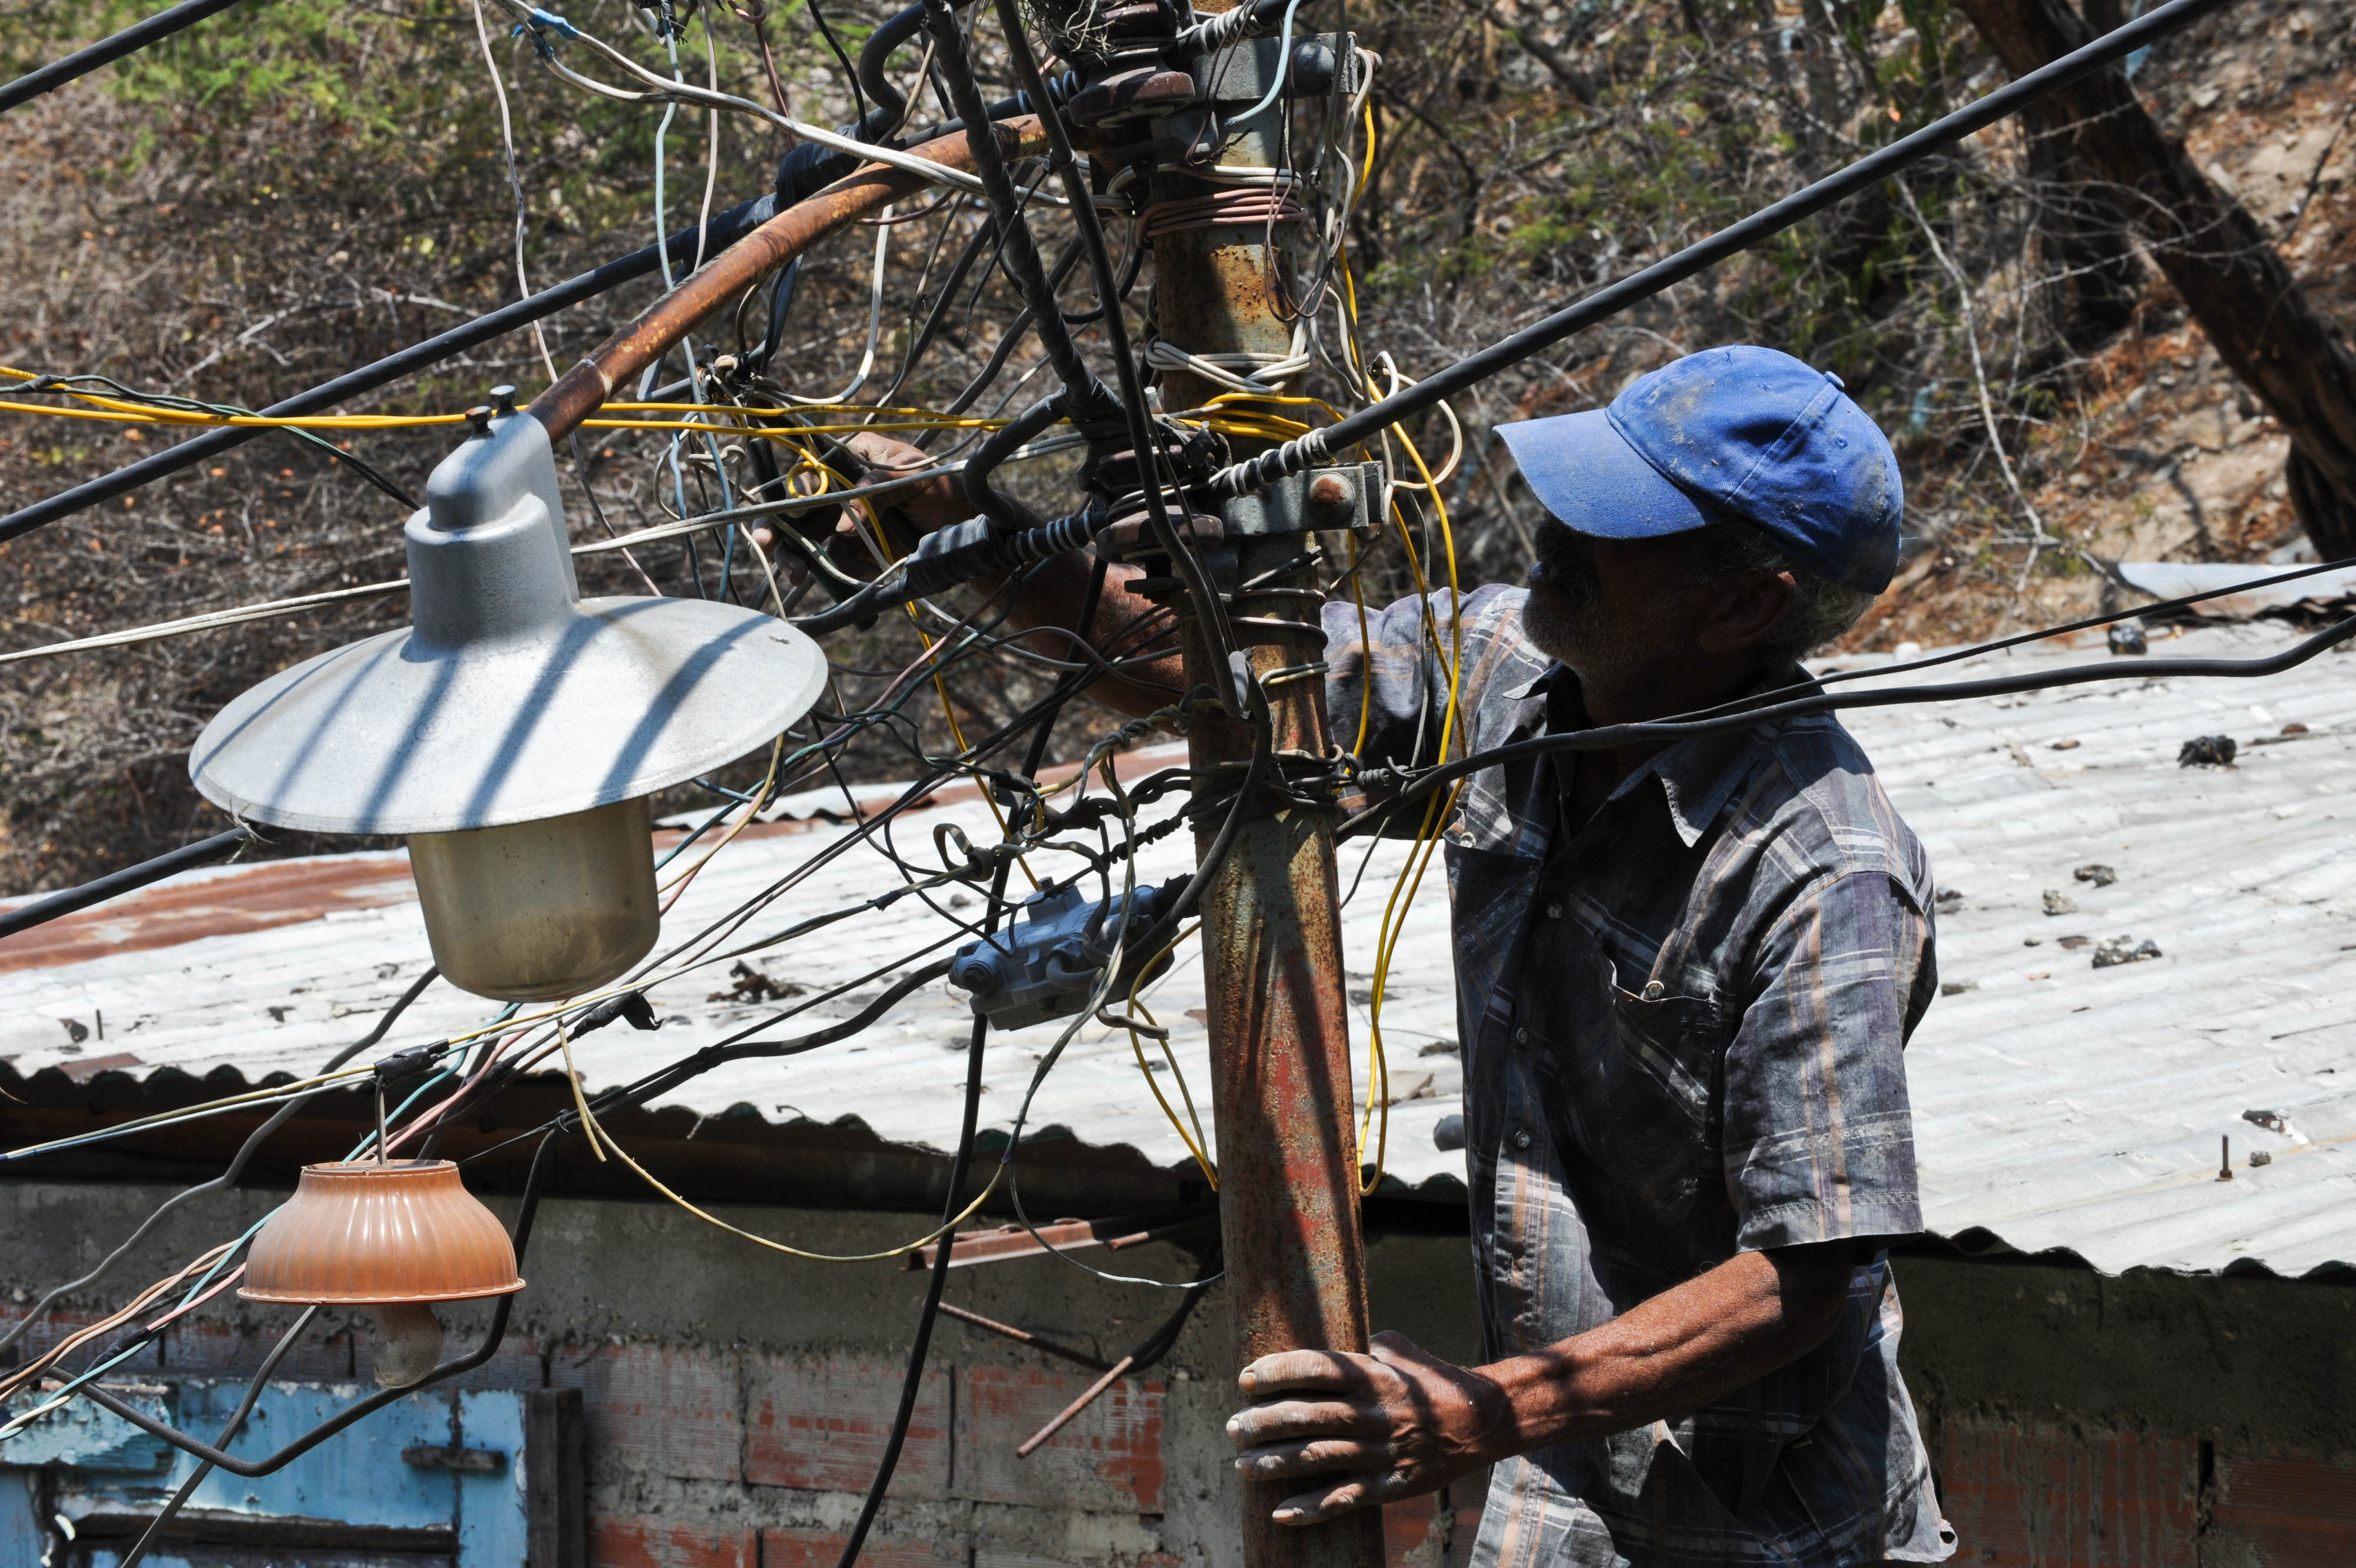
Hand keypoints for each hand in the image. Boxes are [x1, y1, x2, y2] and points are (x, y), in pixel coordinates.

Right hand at [745, 431, 966, 582]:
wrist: (975, 535)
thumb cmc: (952, 494)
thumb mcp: (920, 482)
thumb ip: (879, 489)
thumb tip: (842, 524)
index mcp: (857, 454)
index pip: (816, 469)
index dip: (798, 490)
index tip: (795, 512)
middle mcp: (846, 485)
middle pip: (799, 505)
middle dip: (781, 528)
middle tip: (769, 547)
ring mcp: (848, 519)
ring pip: (808, 538)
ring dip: (797, 557)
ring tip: (797, 576)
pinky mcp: (857, 549)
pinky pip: (836, 561)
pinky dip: (840, 573)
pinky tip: (861, 577)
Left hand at [1226, 1330, 1511, 1525]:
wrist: (1481, 1422)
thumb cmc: (1432, 1381)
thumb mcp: (1401, 1351)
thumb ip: (1363, 1346)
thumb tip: (1330, 1337)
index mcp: (1373, 1375)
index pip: (1316, 1368)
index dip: (1278, 1372)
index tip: (1246, 1378)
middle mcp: (1373, 1412)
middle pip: (1309, 1415)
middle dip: (1264, 1422)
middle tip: (1233, 1428)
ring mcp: (1381, 1452)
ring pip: (1319, 1458)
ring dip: (1276, 1463)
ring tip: (1243, 1466)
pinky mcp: (1391, 1485)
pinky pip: (1346, 1498)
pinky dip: (1312, 1509)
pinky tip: (1281, 1513)